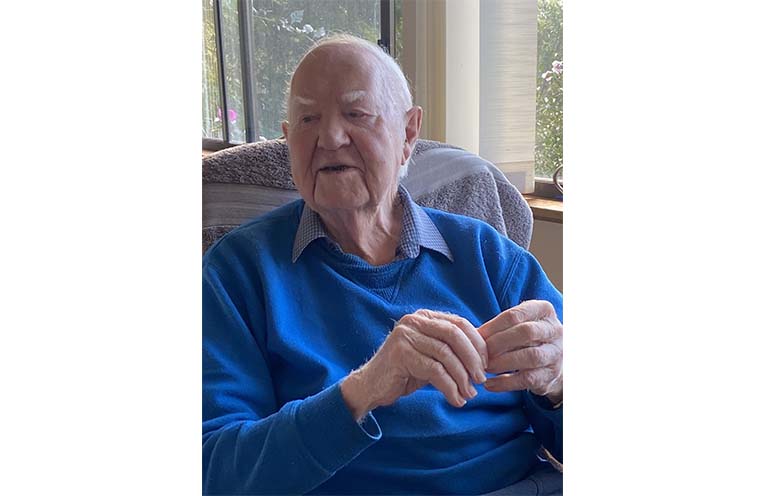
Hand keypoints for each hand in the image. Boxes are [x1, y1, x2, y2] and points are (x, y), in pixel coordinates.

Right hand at [341, 309, 487, 420]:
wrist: (372, 386)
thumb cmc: (406, 371)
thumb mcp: (432, 355)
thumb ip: (453, 350)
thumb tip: (487, 356)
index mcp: (424, 316)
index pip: (459, 323)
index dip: (477, 344)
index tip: (487, 364)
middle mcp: (414, 320)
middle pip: (454, 335)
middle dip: (472, 359)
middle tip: (481, 379)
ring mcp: (405, 335)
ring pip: (446, 355)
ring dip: (462, 377)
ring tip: (469, 394)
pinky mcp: (400, 354)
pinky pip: (434, 371)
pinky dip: (449, 387)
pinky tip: (455, 399)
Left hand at [477, 300, 562, 403]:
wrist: (555, 362)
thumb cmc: (528, 338)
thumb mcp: (519, 325)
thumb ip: (499, 327)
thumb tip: (470, 333)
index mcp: (544, 310)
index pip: (515, 315)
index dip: (493, 326)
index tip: (477, 336)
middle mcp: (554, 330)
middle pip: (526, 332)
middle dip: (499, 343)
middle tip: (481, 353)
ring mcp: (555, 354)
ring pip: (530, 356)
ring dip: (502, 362)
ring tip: (484, 368)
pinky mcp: (550, 375)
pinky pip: (527, 379)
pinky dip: (505, 383)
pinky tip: (489, 384)